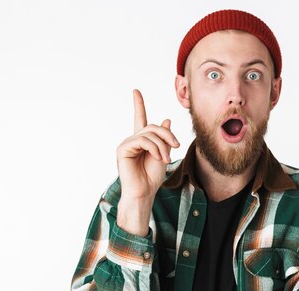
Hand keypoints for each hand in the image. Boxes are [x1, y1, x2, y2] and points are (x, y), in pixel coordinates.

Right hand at [116, 90, 179, 235]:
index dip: (138, 105)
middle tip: (175, 146)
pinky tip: (157, 158)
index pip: (140, 118)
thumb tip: (166, 120)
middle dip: (167, 135)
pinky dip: (154, 148)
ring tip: (165, 158)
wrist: (144, 192)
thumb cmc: (153, 177)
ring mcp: (126, 144)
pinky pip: (142, 140)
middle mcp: (132, 140)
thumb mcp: (164, 153)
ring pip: (149, 133)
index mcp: (142, 141)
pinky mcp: (123, 149)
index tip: (136, 91)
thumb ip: (164, 138)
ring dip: (162, 145)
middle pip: (153, 127)